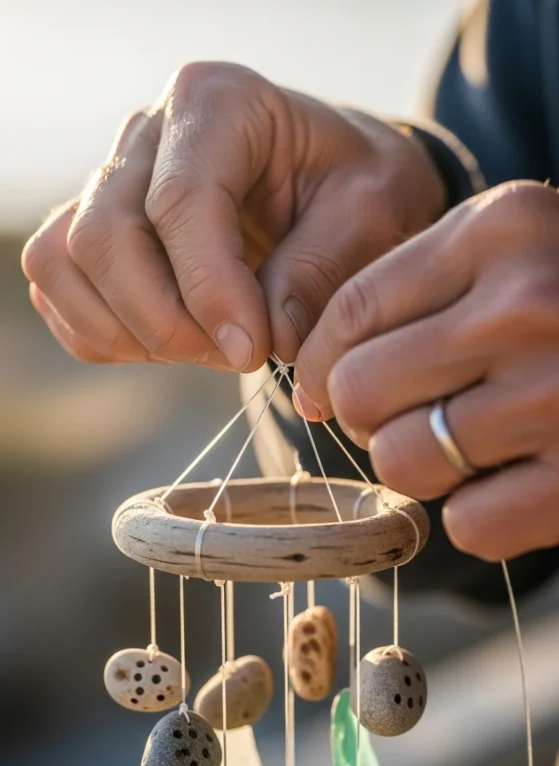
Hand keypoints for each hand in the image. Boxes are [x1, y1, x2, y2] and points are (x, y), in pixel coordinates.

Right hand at [22, 63, 444, 369]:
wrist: (337, 189)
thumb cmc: (358, 190)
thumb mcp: (374, 213)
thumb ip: (323, 267)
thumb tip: (270, 336)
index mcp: (218, 103)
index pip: (180, 201)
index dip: (209, 290)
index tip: (253, 351)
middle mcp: (149, 133)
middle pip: (104, 236)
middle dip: (167, 320)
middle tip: (241, 355)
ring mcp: (111, 180)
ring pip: (65, 262)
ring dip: (131, 331)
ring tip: (210, 350)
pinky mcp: (93, 229)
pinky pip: (60, 291)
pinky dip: (105, 336)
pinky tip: (172, 344)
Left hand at [294, 181, 558, 560]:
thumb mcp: (516, 251)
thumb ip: (419, 289)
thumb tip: (313, 379)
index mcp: (503, 228)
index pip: (349, 312)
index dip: (317, 364)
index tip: (322, 386)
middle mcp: (530, 304)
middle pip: (359, 391)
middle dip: (370, 415)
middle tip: (415, 412)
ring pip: (402, 462)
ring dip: (422, 465)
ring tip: (467, 445)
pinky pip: (468, 524)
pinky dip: (480, 516)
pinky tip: (518, 480)